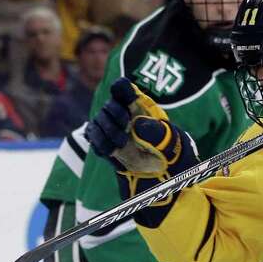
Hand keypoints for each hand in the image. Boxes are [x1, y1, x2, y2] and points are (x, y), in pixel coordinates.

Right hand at [86, 78, 197, 199]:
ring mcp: (111, 129)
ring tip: (121, 143)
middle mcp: (122, 115)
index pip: (122, 88)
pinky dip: (99, 143)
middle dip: (115, 113)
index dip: (121, 89)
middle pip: (108, 105)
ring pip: (98, 120)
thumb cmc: (168, 151)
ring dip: (107, 130)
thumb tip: (137, 124)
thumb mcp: (169, 140)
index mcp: (138, 107)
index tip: (126, 98)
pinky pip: (92, 137)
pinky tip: (111, 150)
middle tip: (126, 124)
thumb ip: (156, 130)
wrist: (160, 173)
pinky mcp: (104, 143)